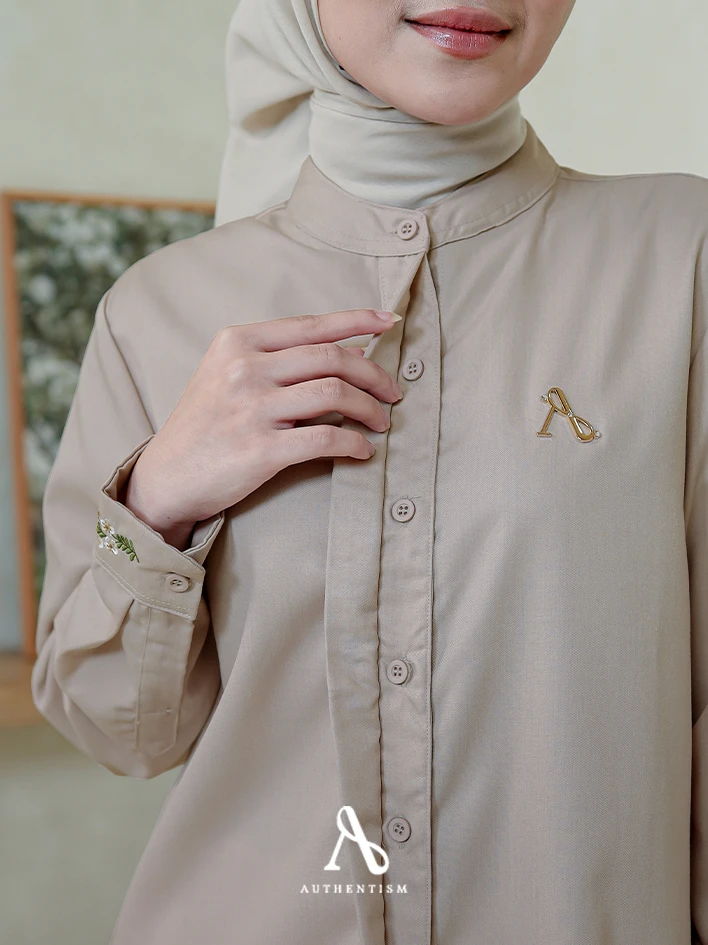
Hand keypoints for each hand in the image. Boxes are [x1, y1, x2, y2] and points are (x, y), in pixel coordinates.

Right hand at [121, 308, 402, 548]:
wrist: (166, 477)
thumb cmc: (203, 425)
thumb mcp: (224, 373)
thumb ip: (273, 357)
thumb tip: (345, 347)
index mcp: (238, 342)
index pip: (312, 325)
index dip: (358, 321)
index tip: (389, 322)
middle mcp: (245, 368)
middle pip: (332, 357)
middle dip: (374, 373)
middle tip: (393, 392)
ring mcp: (252, 408)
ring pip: (335, 393)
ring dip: (370, 408)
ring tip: (381, 421)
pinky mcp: (261, 449)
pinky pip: (327, 437)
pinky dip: (355, 443)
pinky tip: (363, 450)